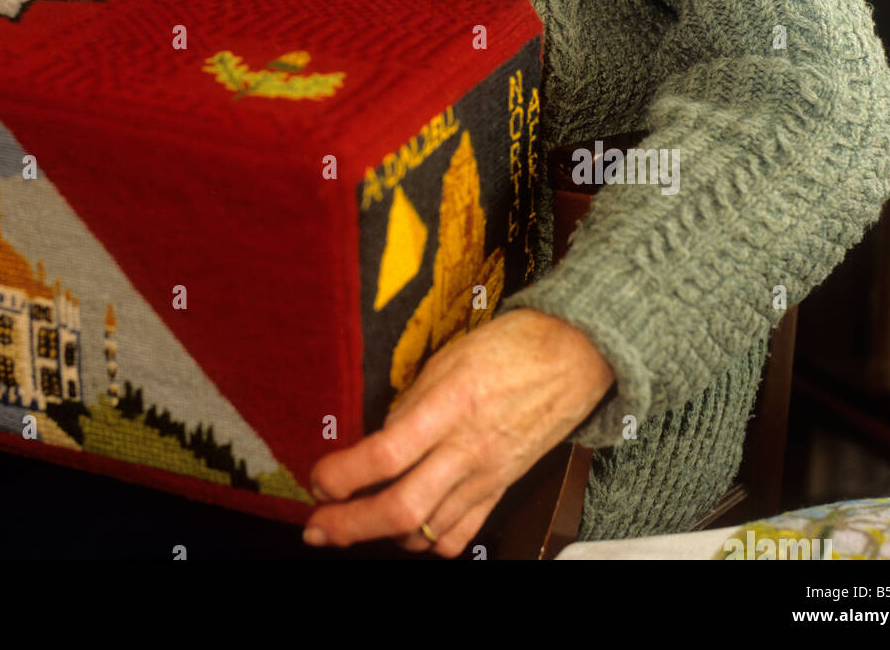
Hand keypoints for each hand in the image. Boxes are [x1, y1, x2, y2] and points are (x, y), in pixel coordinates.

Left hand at [303, 309, 615, 557]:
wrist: (573, 356)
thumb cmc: (508, 346)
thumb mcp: (448, 358)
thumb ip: (411, 403)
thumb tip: (373, 440)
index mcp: (451, 403)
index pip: (386, 454)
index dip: (343, 474)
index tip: (318, 478)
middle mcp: (468, 448)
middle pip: (400, 508)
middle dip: (349, 525)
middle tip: (317, 526)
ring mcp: (487, 475)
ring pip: (426, 531)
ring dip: (381, 536)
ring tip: (353, 524)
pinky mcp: (502, 489)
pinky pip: (460, 536)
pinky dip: (427, 544)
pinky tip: (407, 532)